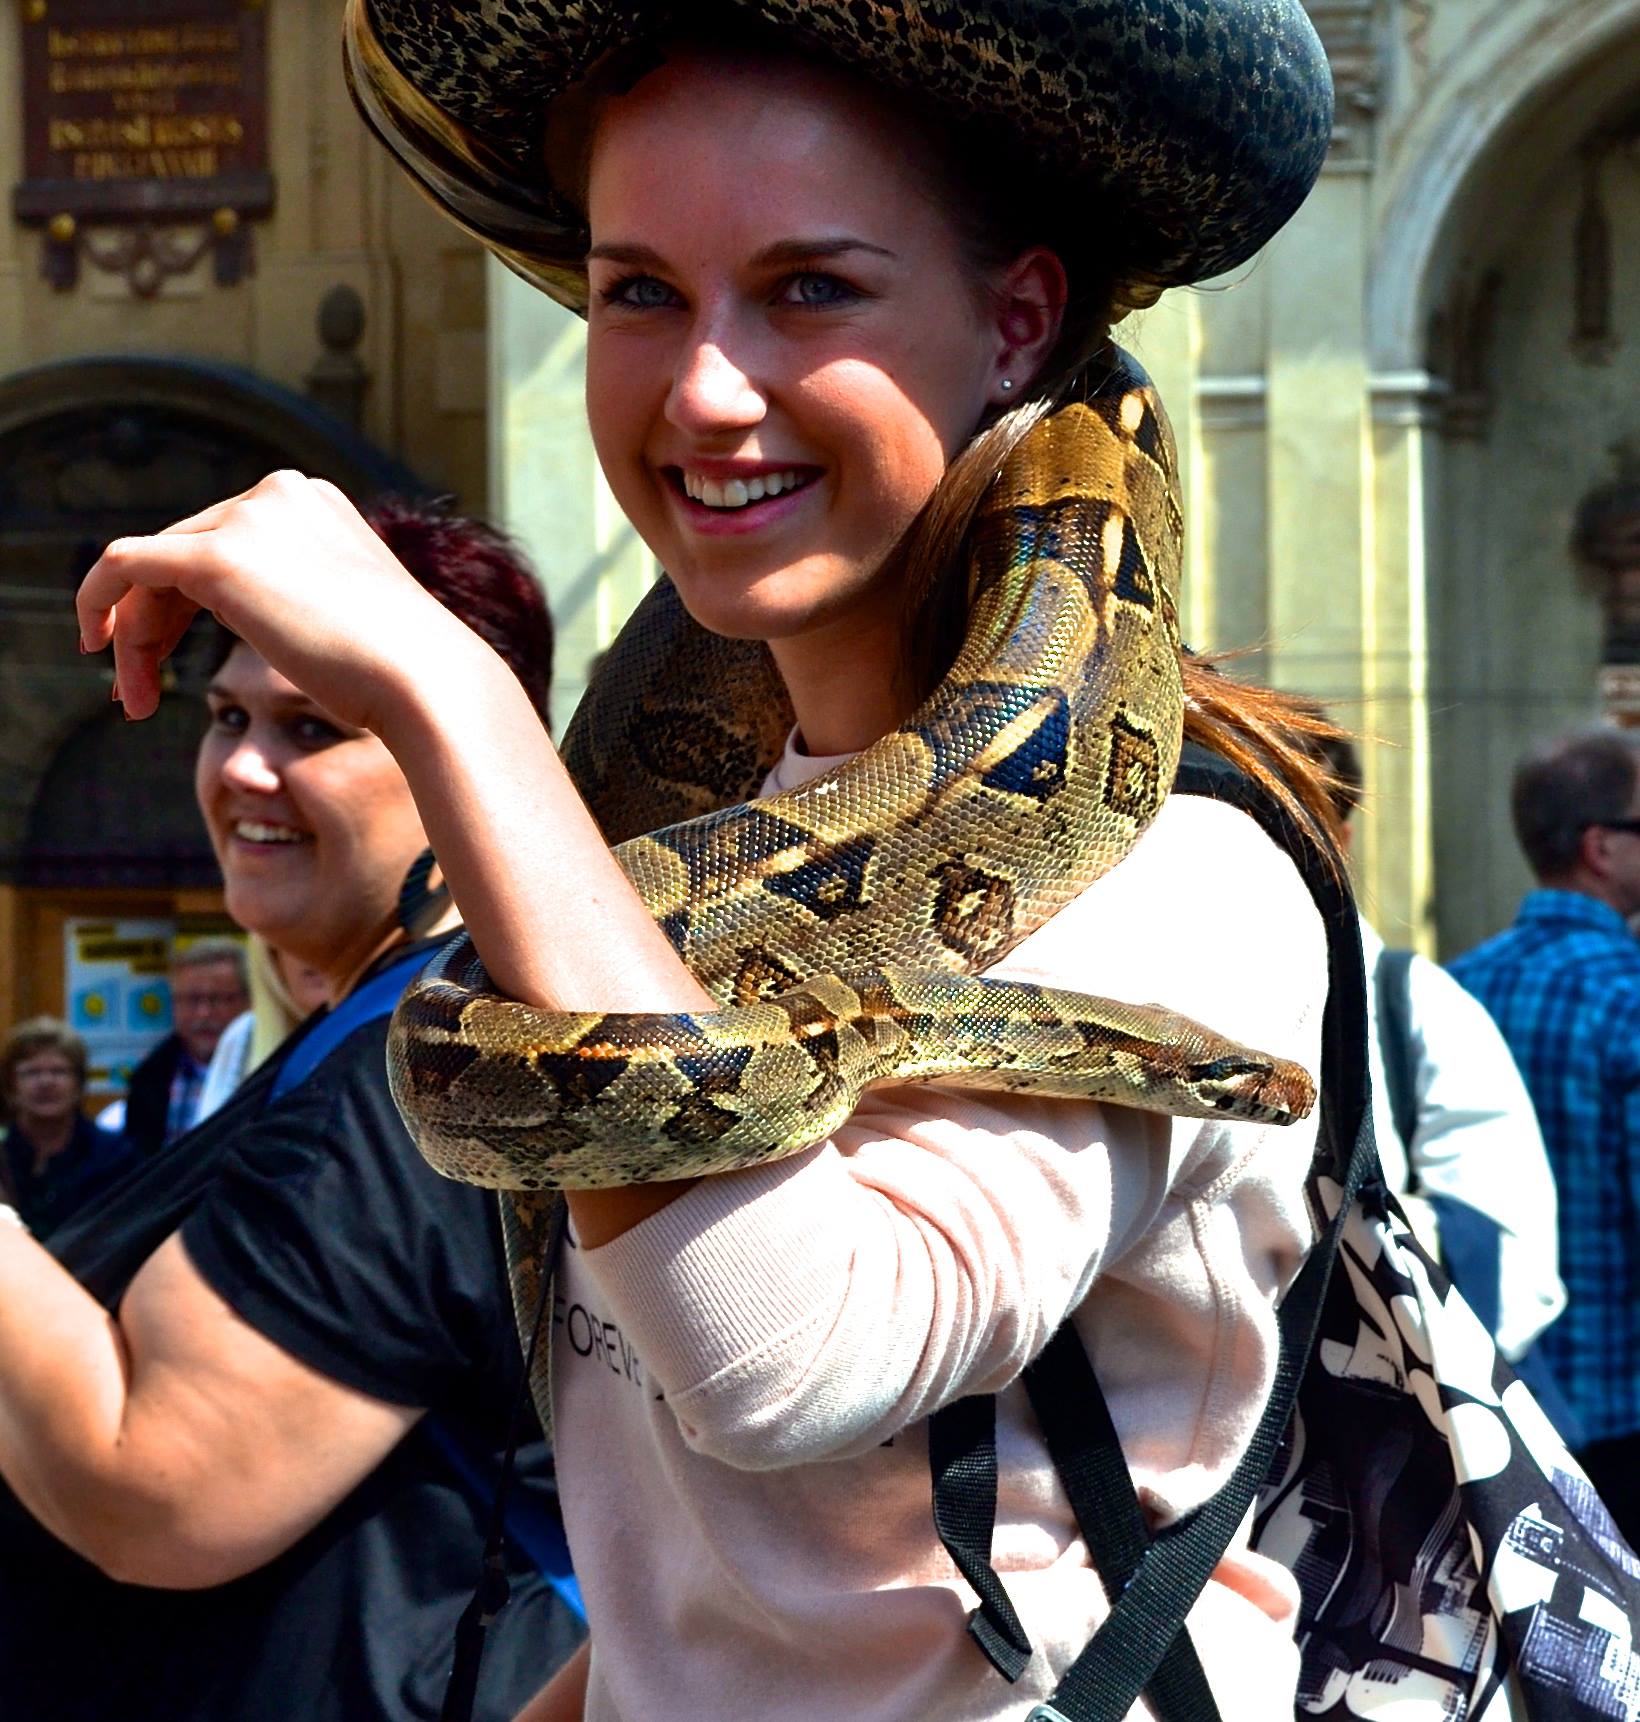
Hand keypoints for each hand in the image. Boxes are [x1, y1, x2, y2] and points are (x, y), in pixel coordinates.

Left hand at [76, 472, 468, 729]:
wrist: (424, 678)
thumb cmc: (400, 669)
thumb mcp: (347, 616)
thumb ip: (302, 599)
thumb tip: (275, 620)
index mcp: (314, 502)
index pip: (224, 543)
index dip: (185, 607)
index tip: (175, 665)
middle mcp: (279, 493)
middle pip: (183, 554)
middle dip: (153, 625)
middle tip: (141, 694)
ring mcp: (248, 518)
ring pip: (152, 569)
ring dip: (134, 635)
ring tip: (135, 699)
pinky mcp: (217, 555)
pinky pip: (123, 565)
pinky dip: (97, 602)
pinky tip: (97, 647)